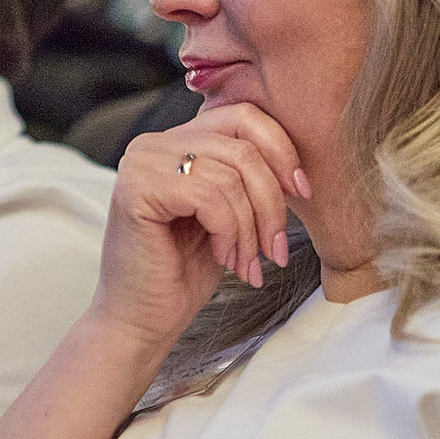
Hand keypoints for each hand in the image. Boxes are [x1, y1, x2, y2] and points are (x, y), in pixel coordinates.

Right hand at [88, 102, 308, 351]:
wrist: (142, 322)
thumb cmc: (184, 274)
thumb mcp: (228, 216)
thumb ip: (246, 180)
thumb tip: (295, 167)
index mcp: (177, 142)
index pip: (243, 116)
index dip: (282, 151)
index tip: (303, 193)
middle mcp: (155, 143)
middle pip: (243, 146)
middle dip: (272, 202)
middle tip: (275, 249)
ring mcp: (142, 162)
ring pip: (231, 175)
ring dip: (250, 228)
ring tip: (246, 263)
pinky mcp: (136, 188)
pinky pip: (210, 196)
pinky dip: (229, 233)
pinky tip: (223, 259)